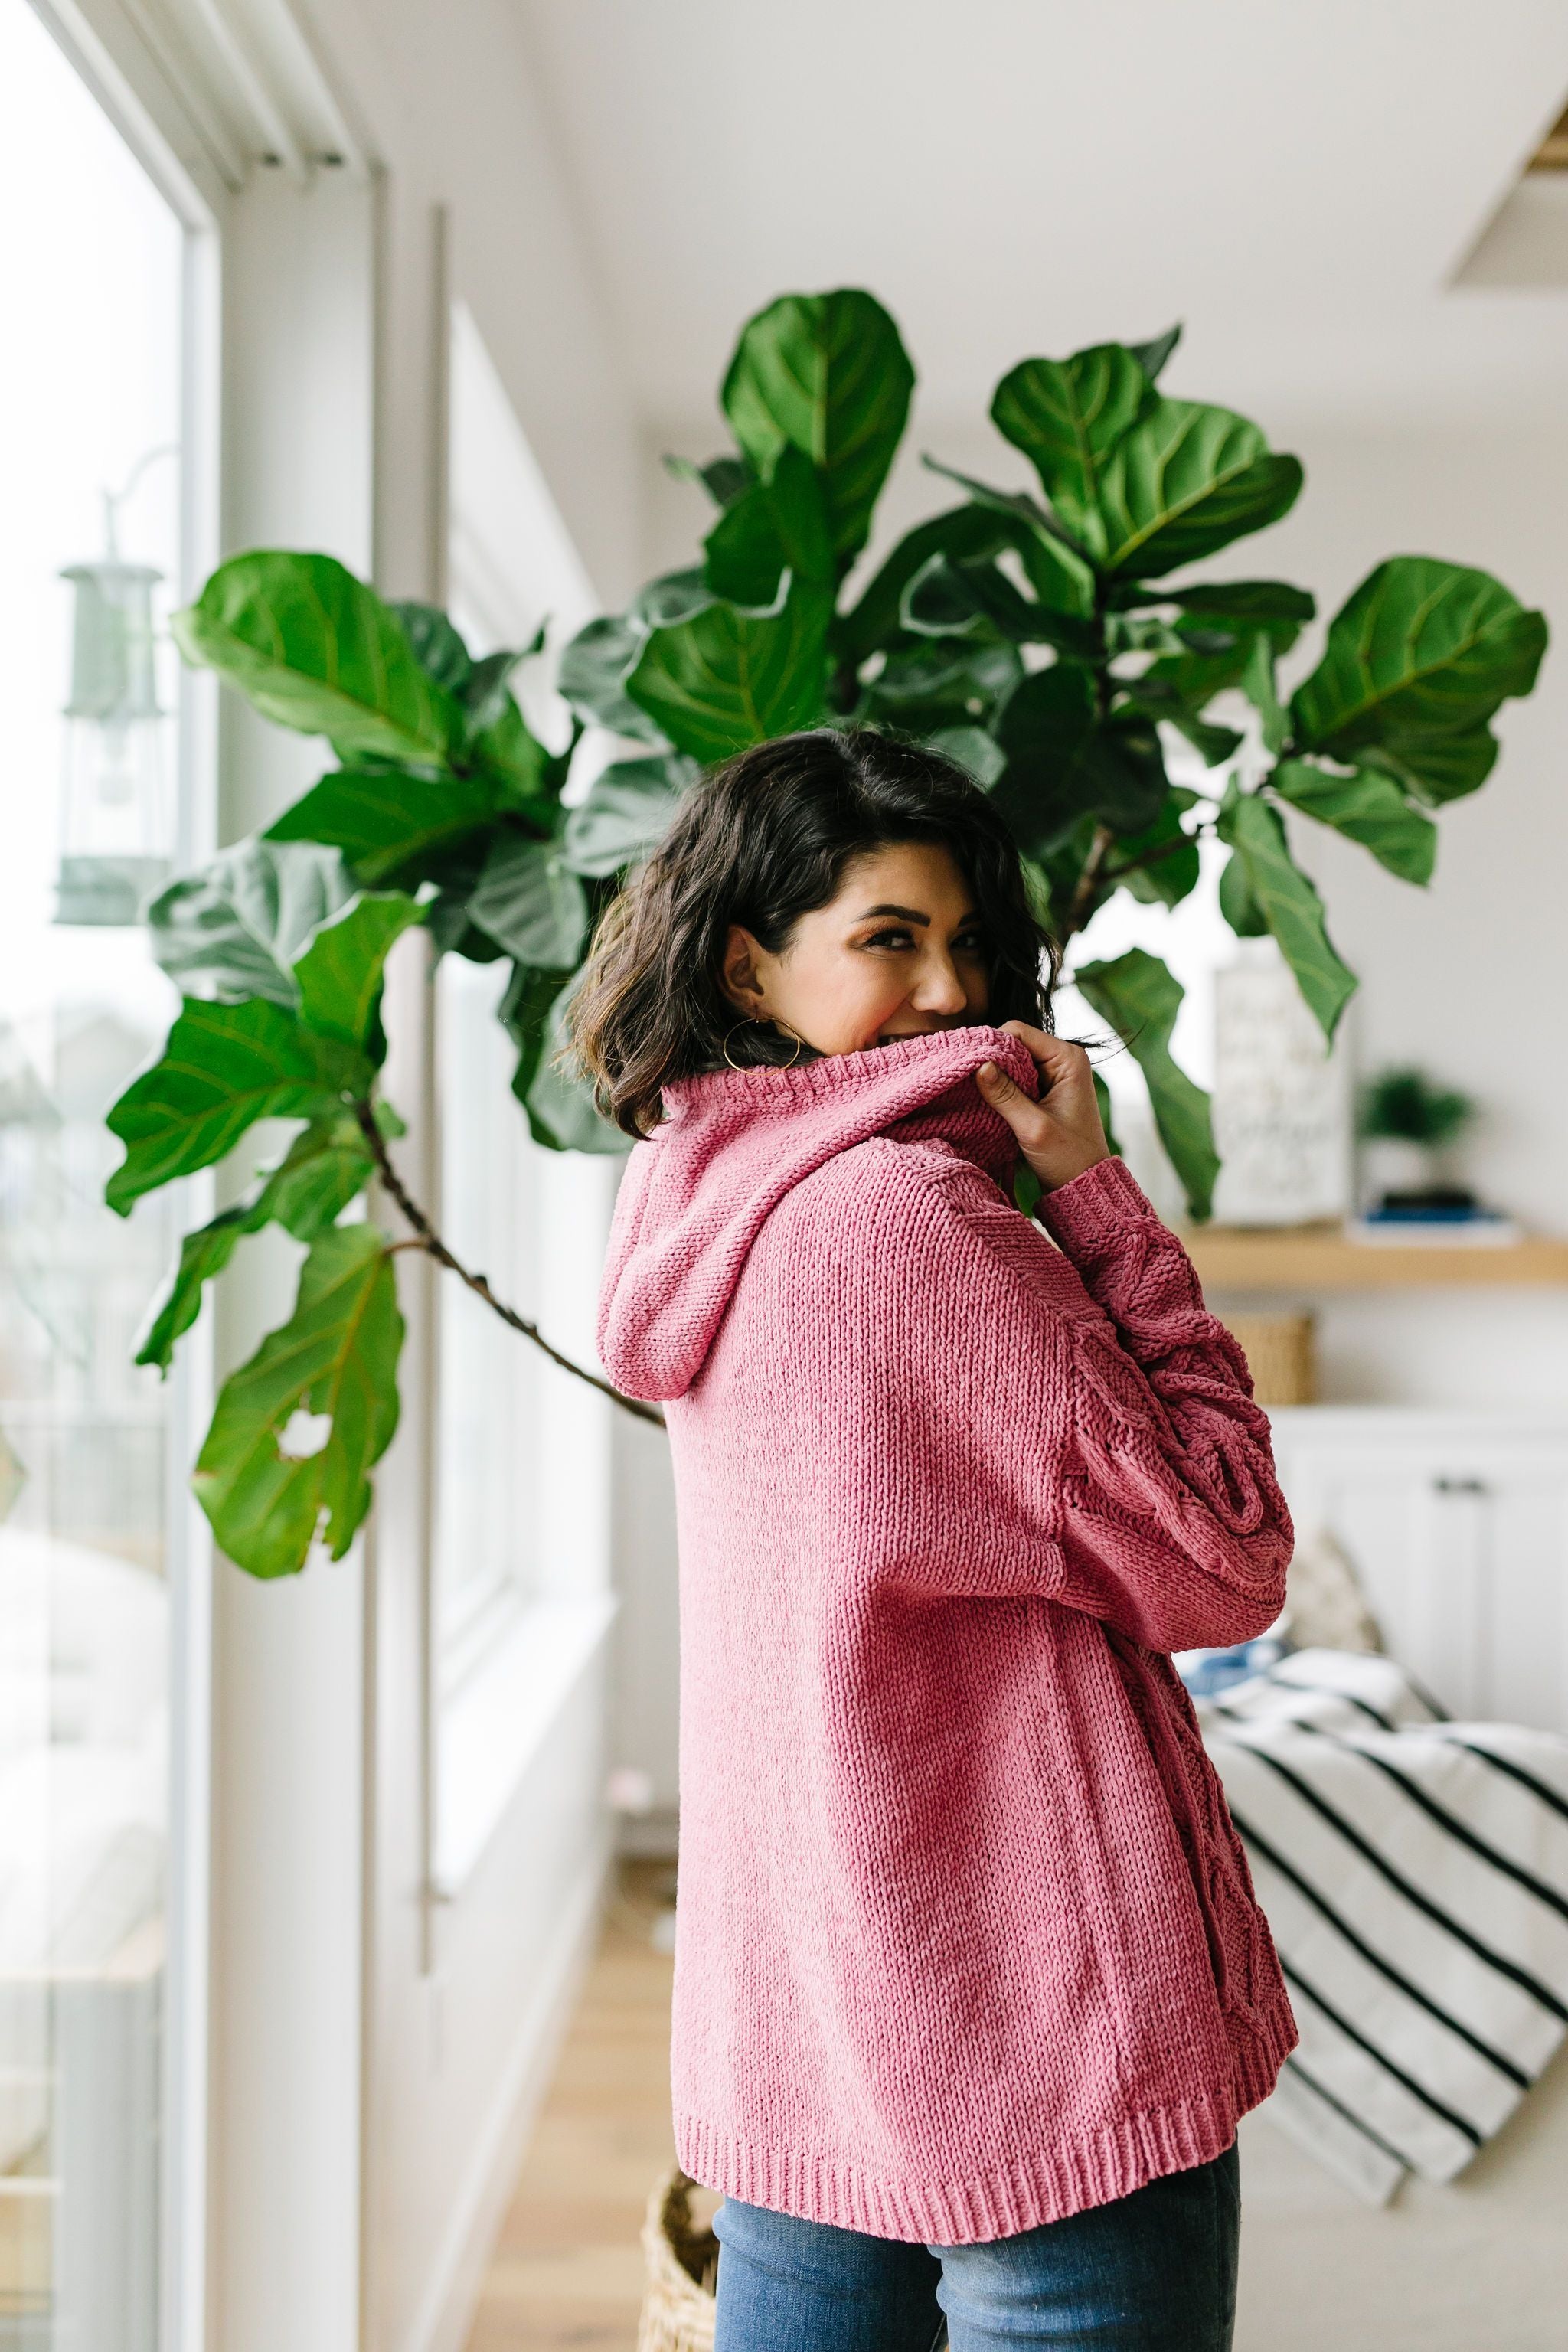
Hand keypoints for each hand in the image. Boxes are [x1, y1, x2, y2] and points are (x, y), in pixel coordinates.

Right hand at [975, 1022, 1111, 1195]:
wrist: (1083, 1183)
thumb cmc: (1068, 1157)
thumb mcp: (1033, 1127)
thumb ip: (1005, 1095)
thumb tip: (978, 1065)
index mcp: (1068, 1058)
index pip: (1018, 1032)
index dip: (992, 1045)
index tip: (970, 1067)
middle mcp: (1062, 1058)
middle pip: (1013, 1043)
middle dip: (991, 1061)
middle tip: (969, 1082)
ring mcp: (1053, 1073)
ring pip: (1010, 1060)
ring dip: (994, 1076)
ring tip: (976, 1093)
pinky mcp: (1044, 1088)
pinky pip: (1014, 1076)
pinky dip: (1000, 1087)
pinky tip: (987, 1100)